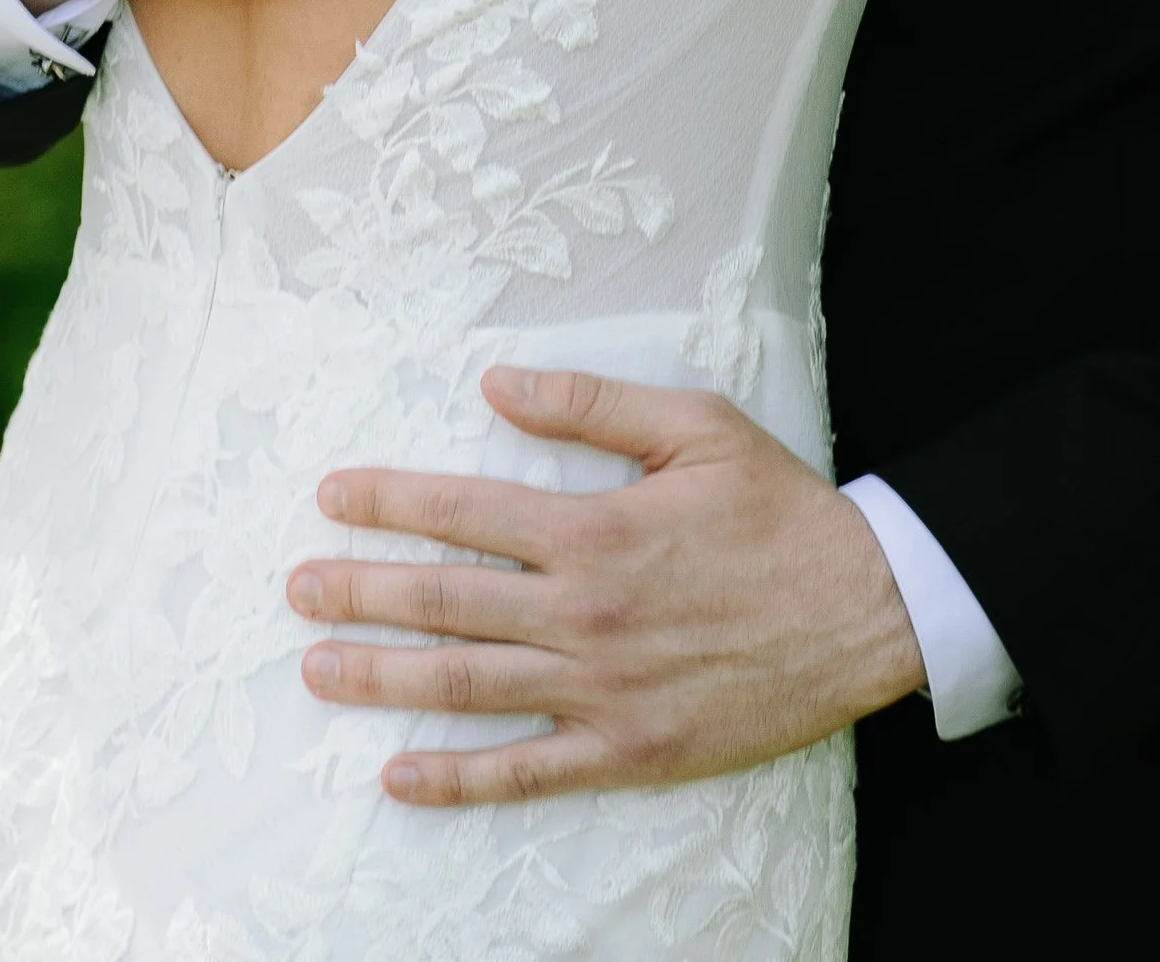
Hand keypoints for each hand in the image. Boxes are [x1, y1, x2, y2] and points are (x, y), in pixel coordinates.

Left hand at [286, 366, 924, 803]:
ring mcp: (602, 688)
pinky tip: (400, 777)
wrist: (863, 609)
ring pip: (467, 685)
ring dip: (383, 678)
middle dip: (361, 590)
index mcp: (595, 527)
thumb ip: (590, 405)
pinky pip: (525, 771)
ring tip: (316, 668)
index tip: (333, 496)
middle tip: (296, 586)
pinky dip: (456, 778)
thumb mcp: (695, 426)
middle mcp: (584, 611)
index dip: (390, 501)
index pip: (464, 509)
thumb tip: (498, 381)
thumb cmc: (778, 511)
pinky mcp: (628, 749)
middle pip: (445, 601)